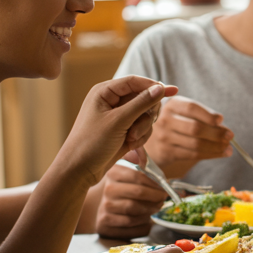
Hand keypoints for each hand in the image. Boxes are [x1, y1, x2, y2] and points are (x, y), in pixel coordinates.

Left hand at [60, 78, 178, 185]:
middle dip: (145, 115)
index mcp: (105, 92)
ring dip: (143, 128)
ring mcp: (118, 117)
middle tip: (139, 127)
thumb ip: (141, 103)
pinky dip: (141, 137)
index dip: (154, 86)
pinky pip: (143, 128)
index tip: (173, 91)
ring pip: (145, 115)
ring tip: (130, 139)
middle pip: (143, 98)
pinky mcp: (123, 131)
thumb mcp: (118, 121)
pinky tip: (130, 145)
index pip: (135, 82)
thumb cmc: (91, 143)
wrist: (79, 170)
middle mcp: (112, 102)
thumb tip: (160, 88)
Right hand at [96, 150, 167, 239]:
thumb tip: (143, 153)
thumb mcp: (132, 172)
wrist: (108, 207)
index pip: (138, 175)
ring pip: (134, 208)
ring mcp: (105, 205)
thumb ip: (140, 162)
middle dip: (156, 196)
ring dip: (150, 209)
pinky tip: (146, 217)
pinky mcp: (105, 221)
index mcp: (114, 172)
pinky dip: (142, 221)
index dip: (155, 182)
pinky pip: (130, 222)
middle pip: (138, 192)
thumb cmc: (127, 189)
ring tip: (156, 207)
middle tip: (164, 198)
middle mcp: (108, 188)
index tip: (165, 186)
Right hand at [149, 96, 233, 177]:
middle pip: (195, 128)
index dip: (208, 114)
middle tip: (230, 136)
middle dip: (216, 134)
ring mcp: (164, 137)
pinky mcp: (166, 152)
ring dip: (216, 147)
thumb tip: (223, 128)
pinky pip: (192, 155)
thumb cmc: (174, 121)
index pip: (192, 108)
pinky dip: (210, 155)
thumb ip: (201, 116)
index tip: (221, 119)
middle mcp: (165, 120)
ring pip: (196, 144)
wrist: (150, 136)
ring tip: (229, 148)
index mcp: (172, 104)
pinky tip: (221, 153)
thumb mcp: (182, 111)